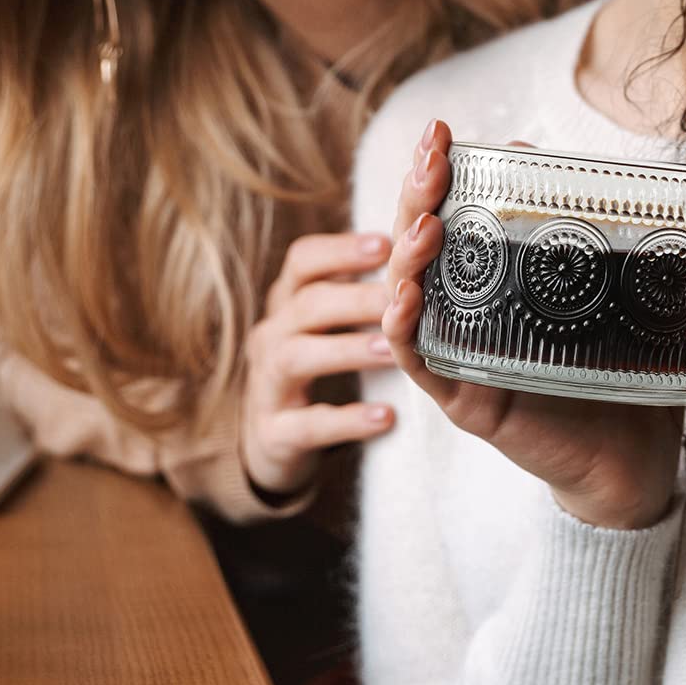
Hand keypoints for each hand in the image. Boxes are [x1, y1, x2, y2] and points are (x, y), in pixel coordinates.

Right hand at [240, 231, 398, 498]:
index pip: (302, 260)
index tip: (385, 243)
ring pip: (297, 356)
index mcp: (287, 303)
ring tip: (393, 351)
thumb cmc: (313, 366)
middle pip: (306, 304)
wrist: (272, 441)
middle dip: (355, 298)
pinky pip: (307, 425)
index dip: (341, 249)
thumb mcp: (324, 324)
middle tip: (405, 295)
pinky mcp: (273, 433)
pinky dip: (346, 420)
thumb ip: (358, 289)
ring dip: (348, 350)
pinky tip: (385, 417)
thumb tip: (418, 243)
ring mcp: (267, 384)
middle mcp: (271, 335)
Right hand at [381, 120, 680, 528]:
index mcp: (489, 275)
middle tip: (429, 160)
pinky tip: (406, 298)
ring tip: (424, 224)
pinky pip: (417, 358)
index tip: (439, 131)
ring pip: (406, 294)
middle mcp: (462, 307)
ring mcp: (456, 350)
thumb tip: (536, 153)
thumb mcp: (603, 284)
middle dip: (416, 197)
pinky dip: (403, 326)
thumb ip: (576, 223)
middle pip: (417, 243)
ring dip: (408, 256)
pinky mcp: (461, 397)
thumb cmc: (618, 365)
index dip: (436, 170)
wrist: (635, 456)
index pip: (449, 209)